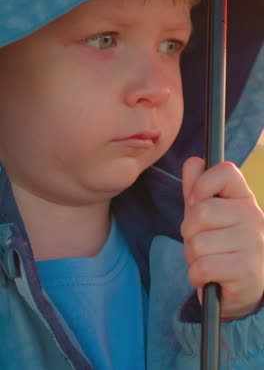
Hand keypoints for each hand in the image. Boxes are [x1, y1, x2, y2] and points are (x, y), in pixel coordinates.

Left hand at [180, 157, 263, 320]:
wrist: (242, 290)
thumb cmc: (220, 246)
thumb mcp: (206, 215)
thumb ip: (197, 189)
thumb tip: (193, 162)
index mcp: (243, 198)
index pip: (225, 170)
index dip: (202, 185)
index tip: (197, 202)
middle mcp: (253, 216)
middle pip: (200, 211)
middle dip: (189, 232)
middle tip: (202, 244)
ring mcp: (254, 244)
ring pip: (198, 243)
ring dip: (194, 258)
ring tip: (209, 262)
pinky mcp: (247, 271)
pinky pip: (202, 268)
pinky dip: (197, 276)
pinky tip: (210, 278)